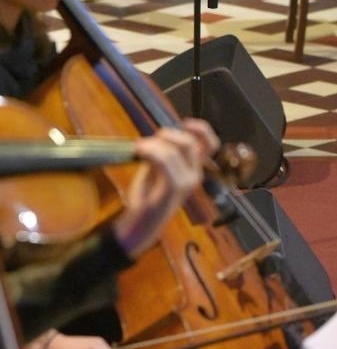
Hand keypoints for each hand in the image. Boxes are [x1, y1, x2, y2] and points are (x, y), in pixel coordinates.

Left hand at [114, 123, 212, 257]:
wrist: (140, 225)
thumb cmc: (147, 197)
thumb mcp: (155, 170)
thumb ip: (162, 153)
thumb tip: (161, 134)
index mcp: (193, 169)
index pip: (210, 143)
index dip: (200, 129)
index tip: (184, 123)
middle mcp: (195, 175)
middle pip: (188, 141)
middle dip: (166, 135)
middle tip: (146, 144)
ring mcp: (186, 183)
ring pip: (173, 150)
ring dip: (152, 144)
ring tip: (138, 150)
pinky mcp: (173, 189)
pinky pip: (165, 160)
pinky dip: (150, 151)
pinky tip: (139, 151)